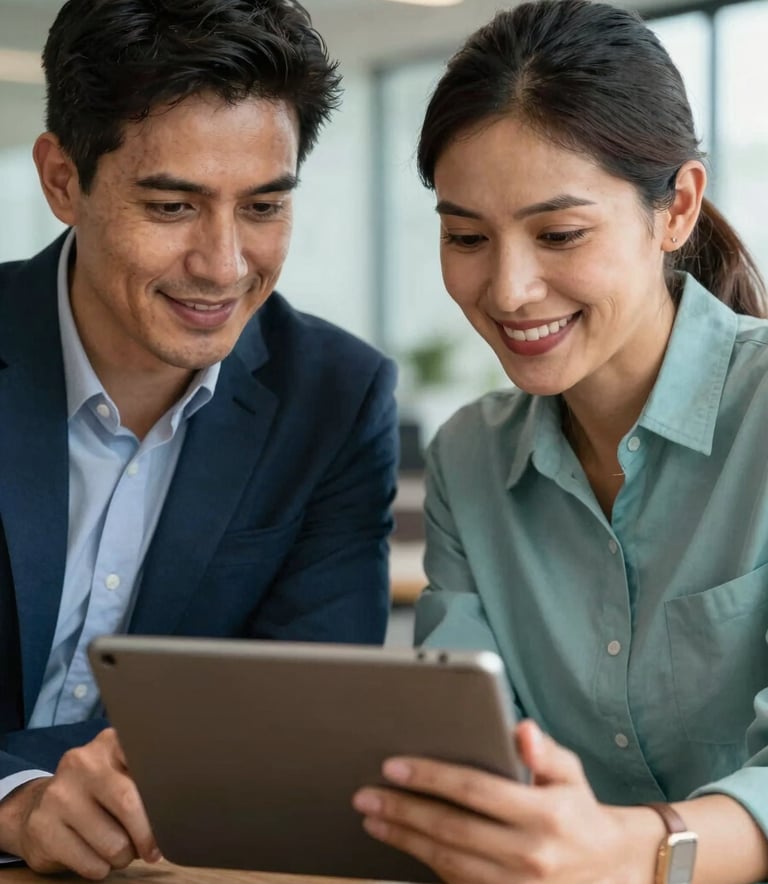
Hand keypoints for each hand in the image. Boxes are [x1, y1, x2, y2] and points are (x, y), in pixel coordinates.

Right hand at [0, 728, 160, 879]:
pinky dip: (103, 869)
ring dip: (125, 857)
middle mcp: (82, 762)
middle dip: (148, 834)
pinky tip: (98, 857)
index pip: (148, 762)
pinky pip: (91, 864)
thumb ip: (147, 777)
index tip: (175, 810)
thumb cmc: (97, 793)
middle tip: (155, 849)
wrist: (39, 807)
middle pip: (129, 803)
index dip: (164, 792)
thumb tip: (182, 808)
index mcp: (109, 742)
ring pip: (113, 843)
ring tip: (122, 851)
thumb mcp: (120, 772)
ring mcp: (59, 794)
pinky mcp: (43, 828)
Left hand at [352, 719, 647, 883]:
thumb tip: (521, 729)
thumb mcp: (570, 772)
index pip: (475, 790)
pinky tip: (401, 842)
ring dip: (404, 839)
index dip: (431, 777)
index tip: (393, 766)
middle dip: (403, 810)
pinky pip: (455, 882)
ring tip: (372, 819)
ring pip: (447, 861)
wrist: (607, 869)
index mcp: (545, 814)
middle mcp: (530, 855)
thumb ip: (544, 750)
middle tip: (366, 795)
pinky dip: (423, 862)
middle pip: (452, 829)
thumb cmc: (577, 809)